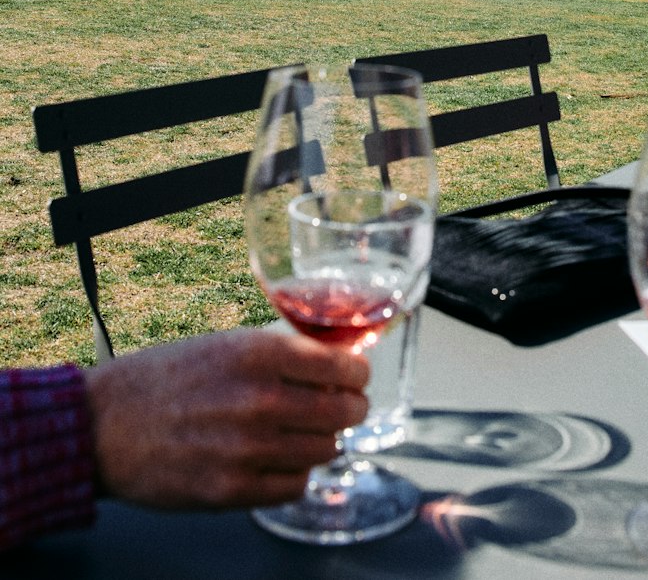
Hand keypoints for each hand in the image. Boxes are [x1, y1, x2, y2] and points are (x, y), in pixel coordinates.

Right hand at [83, 328, 368, 509]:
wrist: (103, 425)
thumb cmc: (166, 378)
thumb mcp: (227, 343)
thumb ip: (282, 351)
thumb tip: (337, 358)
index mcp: (260, 354)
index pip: (345, 367)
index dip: (356, 374)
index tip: (355, 377)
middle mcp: (260, 400)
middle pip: (344, 411)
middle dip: (348, 408)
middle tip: (340, 407)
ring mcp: (248, 449)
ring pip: (325, 450)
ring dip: (320, 441)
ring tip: (301, 433)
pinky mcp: (233, 491)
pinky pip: (296, 486)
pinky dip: (294, 474)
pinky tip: (277, 460)